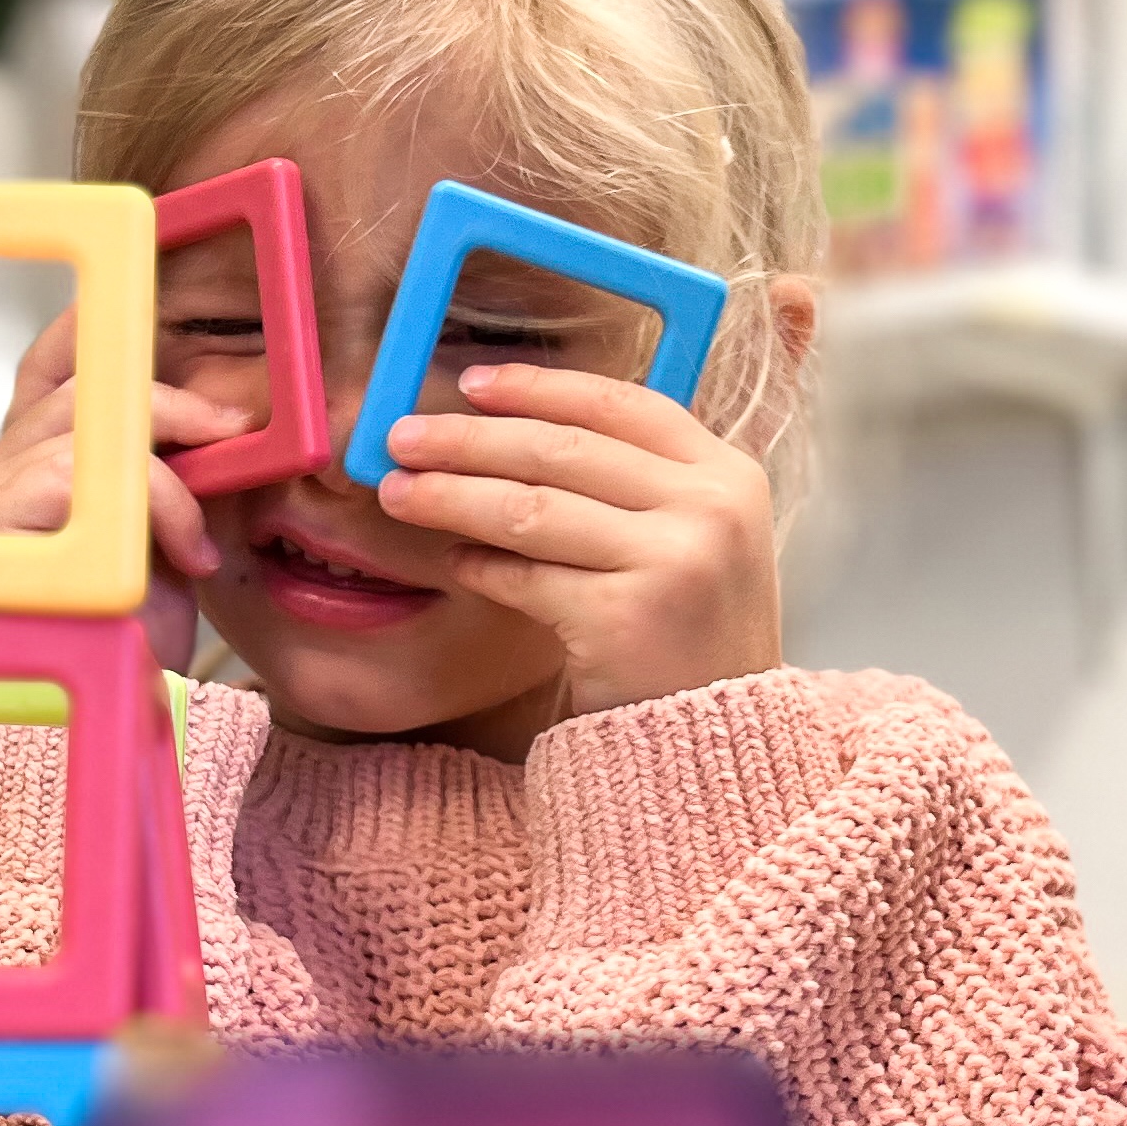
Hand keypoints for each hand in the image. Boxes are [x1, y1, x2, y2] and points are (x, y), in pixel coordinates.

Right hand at [0, 306, 240, 673]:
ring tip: (200, 540)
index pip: (49, 369)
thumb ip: (171, 464)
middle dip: (168, 406)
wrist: (117, 721)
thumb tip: (223, 406)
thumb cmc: (140, 637)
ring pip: (81, 430)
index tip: (160, 297)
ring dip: (167, 476)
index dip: (98, 331)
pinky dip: (149, 503)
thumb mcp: (166, 531)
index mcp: (18, 471)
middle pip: (77, 391)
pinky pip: (77, 475)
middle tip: (234, 437)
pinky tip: (182, 555)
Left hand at [374, 366, 780, 718]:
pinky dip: (481, 567)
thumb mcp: (688, 541)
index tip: (473, 383)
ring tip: (399, 491)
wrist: (720, 742)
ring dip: (453, 495)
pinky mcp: (626, 618)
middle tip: (404, 436)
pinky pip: (527, 578)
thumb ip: (629, 484)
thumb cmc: (686, 637)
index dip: (540, 387)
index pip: (621, 404)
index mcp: (727, 474)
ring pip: (533, 508)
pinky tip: (453, 559)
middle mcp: (709, 509)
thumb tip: (507, 428)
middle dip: (471, 438)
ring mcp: (673, 561)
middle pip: (563, 449)